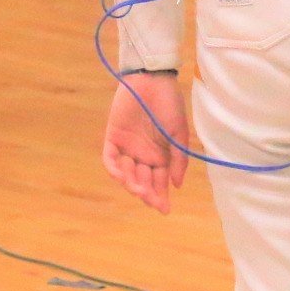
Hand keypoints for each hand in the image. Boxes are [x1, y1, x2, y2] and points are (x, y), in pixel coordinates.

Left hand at [103, 71, 190, 213]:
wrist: (152, 80)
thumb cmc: (169, 105)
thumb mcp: (179, 134)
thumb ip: (178, 160)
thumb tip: (176, 186)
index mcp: (160, 156)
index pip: (159, 182)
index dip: (161, 196)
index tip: (164, 209)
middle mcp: (143, 155)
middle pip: (143, 181)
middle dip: (147, 193)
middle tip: (151, 199)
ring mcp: (127, 147)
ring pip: (127, 174)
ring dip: (132, 183)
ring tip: (138, 187)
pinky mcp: (113, 137)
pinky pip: (111, 159)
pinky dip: (115, 169)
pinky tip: (122, 176)